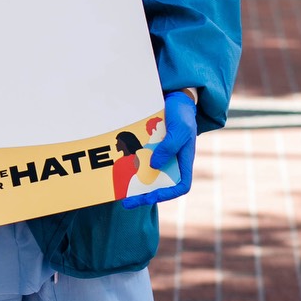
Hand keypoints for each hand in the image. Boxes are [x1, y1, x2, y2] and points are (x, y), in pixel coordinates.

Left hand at [120, 90, 196, 208]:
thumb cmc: (181, 114)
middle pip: (160, 185)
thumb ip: (170, 147)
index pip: (181, 185)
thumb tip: (154, 165)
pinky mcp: (149, 148)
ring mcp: (160, 155)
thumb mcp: (179, 129)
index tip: (151, 196)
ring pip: (147, 175)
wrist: (174, 98)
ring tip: (118, 190)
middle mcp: (171, 161)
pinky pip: (139, 160)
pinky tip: (117, 169)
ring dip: (133, 184)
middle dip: (144, 195)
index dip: (168, 194)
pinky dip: (129, 166)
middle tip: (126, 202)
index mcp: (184, 160)